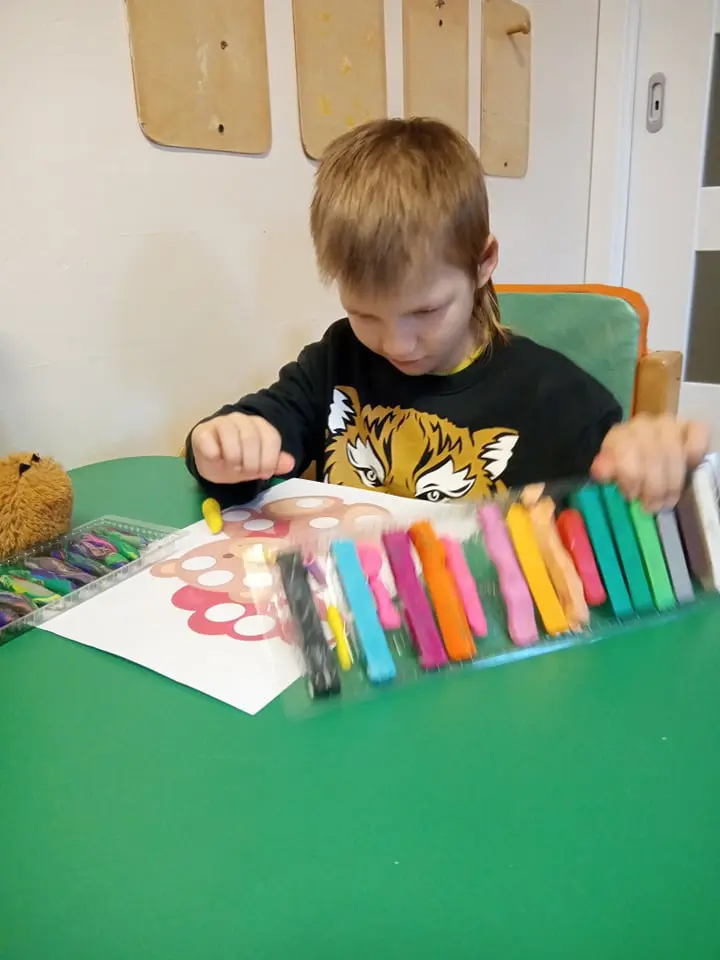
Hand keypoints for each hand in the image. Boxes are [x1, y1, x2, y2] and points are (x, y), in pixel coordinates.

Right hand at [191, 413, 294, 484]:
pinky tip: (216, 460)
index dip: (269, 460)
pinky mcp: (202, 432)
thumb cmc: (239, 460)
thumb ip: (274, 463)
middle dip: (251, 463)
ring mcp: (221, 423)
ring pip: (230, 437)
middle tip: (247, 474)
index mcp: (260, 425)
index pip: (271, 438)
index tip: (264, 473)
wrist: (212, 459)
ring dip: (234, 458)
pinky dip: (214, 456)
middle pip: (251, 439)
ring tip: (233, 467)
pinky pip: (210, 443)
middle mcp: (241, 419)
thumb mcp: (259, 465)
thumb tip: (290, 464)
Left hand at [591, 414, 708, 511]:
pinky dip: (694, 455)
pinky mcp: (688, 426)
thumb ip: (604, 471)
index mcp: (619, 434)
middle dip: (653, 487)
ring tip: (666, 502)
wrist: (636, 453)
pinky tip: (687, 471)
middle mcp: (643, 425)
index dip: (630, 477)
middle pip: (653, 455)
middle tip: (650, 506)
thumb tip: (601, 471)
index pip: (626, 451)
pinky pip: (697, 436)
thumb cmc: (622, 468)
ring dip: (672, 482)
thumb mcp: (608, 473)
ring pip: (675, 451)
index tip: (631, 496)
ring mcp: (667, 424)